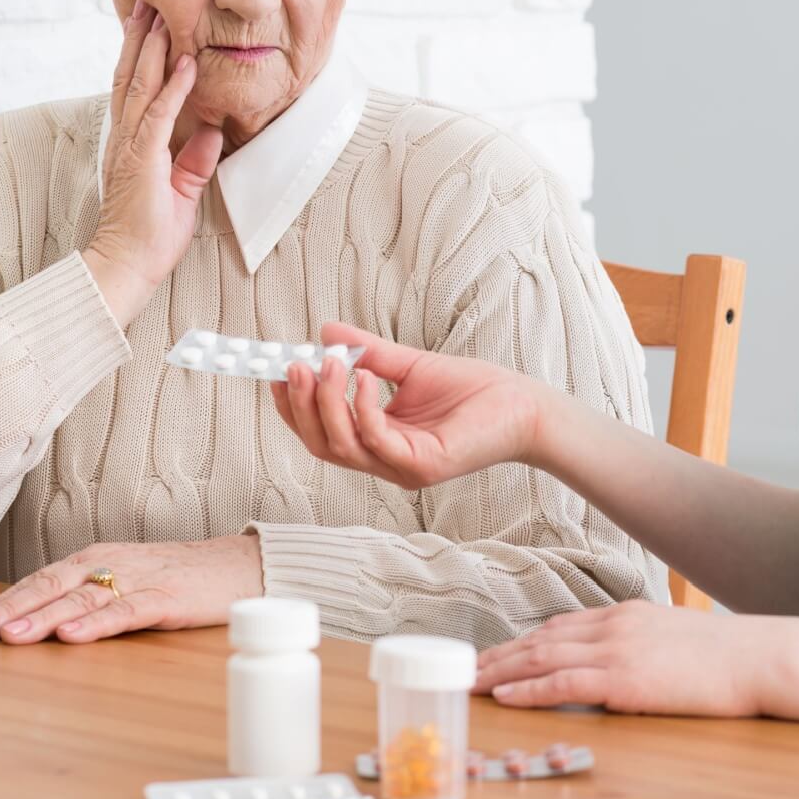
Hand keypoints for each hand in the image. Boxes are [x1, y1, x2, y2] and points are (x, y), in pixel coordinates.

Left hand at [0, 535, 263, 644]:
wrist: (239, 564)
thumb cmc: (180, 575)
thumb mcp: (126, 579)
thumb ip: (89, 594)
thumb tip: (39, 619)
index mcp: (98, 559)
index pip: (42, 580)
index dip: (5, 601)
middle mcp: (111, 564)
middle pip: (53, 586)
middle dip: (11, 609)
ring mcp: (139, 580)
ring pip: (82, 599)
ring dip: (44, 617)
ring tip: (12, 635)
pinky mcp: (167, 598)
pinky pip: (126, 612)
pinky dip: (97, 624)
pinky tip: (72, 636)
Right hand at [82, 0, 223, 326]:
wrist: (127, 263)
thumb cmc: (149, 234)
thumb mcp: (182, 190)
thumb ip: (194, 160)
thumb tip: (212, 133)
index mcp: (130, 141)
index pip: (134, 88)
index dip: (141, 54)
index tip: (149, 23)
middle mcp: (124, 136)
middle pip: (131, 74)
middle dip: (140, 36)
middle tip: (146, 0)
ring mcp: (130, 145)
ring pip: (139, 84)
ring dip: (152, 48)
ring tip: (159, 14)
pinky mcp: (142, 158)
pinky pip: (158, 114)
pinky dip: (172, 87)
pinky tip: (184, 62)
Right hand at [269, 323, 546, 489]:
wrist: (522, 405)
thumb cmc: (473, 391)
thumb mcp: (410, 365)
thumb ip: (367, 353)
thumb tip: (324, 331)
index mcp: (377, 441)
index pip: (320, 433)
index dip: (292, 407)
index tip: (276, 371)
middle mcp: (384, 460)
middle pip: (322, 444)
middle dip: (300, 407)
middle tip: (293, 366)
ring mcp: (401, 467)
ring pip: (342, 446)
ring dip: (325, 404)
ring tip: (325, 365)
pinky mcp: (422, 464)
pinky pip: (377, 440)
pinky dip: (362, 408)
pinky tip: (363, 377)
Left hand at [474, 601, 775, 716]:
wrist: (760, 658)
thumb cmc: (727, 656)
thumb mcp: (674, 637)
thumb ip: (640, 643)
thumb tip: (622, 661)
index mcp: (624, 614)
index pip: (559, 625)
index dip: (523, 640)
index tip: (497, 653)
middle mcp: (613, 625)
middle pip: (540, 638)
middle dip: (500, 655)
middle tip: (467, 668)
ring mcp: (617, 649)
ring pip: (542, 657)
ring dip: (501, 671)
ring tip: (471, 682)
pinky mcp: (625, 678)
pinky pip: (564, 682)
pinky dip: (529, 689)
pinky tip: (505, 696)